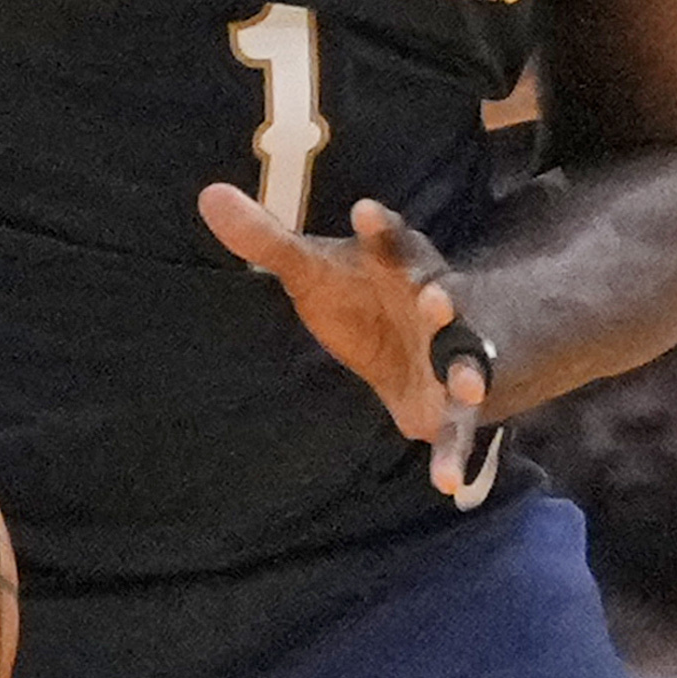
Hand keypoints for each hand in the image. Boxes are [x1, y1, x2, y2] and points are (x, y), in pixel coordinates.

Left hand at [202, 187, 494, 502]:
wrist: (422, 346)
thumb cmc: (363, 296)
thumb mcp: (315, 270)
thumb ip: (267, 240)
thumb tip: (208, 194)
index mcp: (399, 264)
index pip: (390, 240)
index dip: (380, 228)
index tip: (363, 213)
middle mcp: (434, 303)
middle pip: (443, 299)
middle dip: (443, 301)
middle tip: (437, 299)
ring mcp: (451, 353)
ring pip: (466, 361)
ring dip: (468, 371)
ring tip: (467, 384)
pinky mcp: (452, 402)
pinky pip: (458, 429)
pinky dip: (453, 454)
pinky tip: (445, 483)